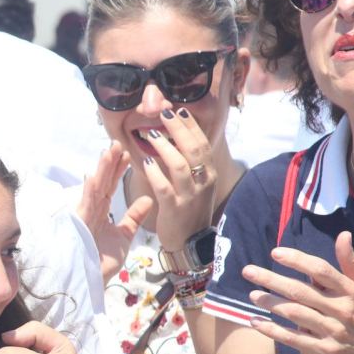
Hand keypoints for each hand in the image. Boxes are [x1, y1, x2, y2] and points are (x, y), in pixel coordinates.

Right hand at [76, 141, 151, 281]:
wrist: (90, 281)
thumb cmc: (102, 261)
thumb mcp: (124, 236)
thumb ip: (134, 217)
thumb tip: (147, 199)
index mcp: (101, 211)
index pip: (110, 185)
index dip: (118, 169)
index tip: (128, 153)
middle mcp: (92, 210)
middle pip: (102, 182)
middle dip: (110, 163)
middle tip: (118, 142)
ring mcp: (85, 217)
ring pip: (94, 188)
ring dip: (102, 170)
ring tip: (109, 151)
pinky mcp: (80, 226)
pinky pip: (86, 206)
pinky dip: (89, 191)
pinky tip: (93, 176)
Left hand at [139, 108, 216, 250]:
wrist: (190, 243)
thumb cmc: (189, 209)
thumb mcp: (197, 184)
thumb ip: (191, 162)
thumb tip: (180, 136)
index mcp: (208, 174)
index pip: (202, 144)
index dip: (190, 126)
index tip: (178, 111)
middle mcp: (203, 182)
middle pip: (193, 149)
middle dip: (178, 129)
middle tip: (164, 114)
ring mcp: (190, 196)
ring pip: (179, 165)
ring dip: (163, 146)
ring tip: (151, 134)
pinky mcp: (174, 208)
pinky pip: (164, 186)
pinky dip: (154, 171)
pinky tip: (145, 160)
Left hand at [245, 231, 353, 353]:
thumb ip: (351, 262)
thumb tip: (343, 235)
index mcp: (350, 291)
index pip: (320, 270)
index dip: (297, 260)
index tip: (275, 252)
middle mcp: (340, 310)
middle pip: (300, 290)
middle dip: (271, 279)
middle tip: (248, 271)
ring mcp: (332, 331)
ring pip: (294, 313)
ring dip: (270, 303)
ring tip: (251, 296)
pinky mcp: (324, 351)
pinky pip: (293, 339)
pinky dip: (272, 330)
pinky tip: (255, 323)